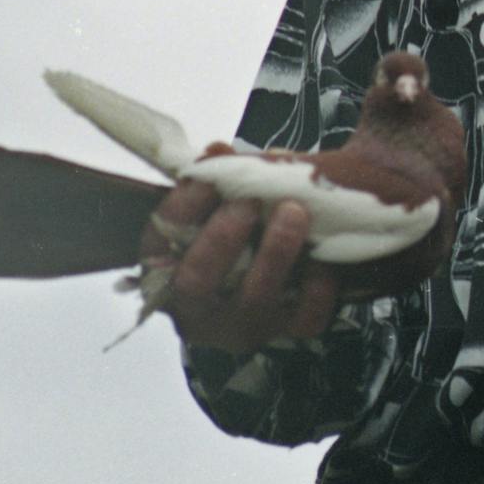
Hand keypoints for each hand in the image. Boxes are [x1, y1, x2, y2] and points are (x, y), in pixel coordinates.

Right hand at [152, 180, 337, 352]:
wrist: (281, 270)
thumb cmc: (240, 228)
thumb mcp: (221, 202)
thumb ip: (219, 179)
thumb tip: (217, 151)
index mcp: (166, 269)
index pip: (160, 241)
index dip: (182, 209)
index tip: (207, 178)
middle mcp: (197, 306)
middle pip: (196, 281)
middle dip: (222, 239)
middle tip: (249, 200)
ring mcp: (243, 324)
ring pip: (254, 298)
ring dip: (274, 252)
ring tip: (295, 211)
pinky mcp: (286, 332)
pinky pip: (303, 318)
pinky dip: (318, 287)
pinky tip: (324, 258)